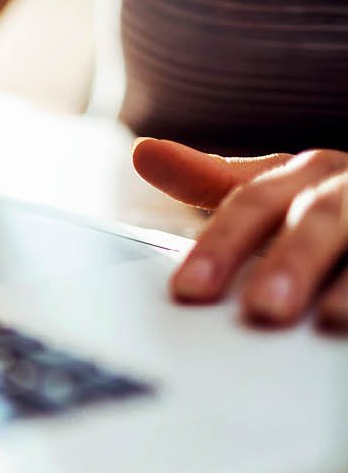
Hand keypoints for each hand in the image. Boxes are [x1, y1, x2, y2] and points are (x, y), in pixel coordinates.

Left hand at [133, 138, 347, 330]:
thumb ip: (212, 178)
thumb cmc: (335, 199)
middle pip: (317, 218)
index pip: (254, 201)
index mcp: (308, 173)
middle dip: (291, 260)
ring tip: (329, 319)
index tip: (188, 290)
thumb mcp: (277, 187)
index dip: (221, 245)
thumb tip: (144, 153)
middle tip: (262, 310)